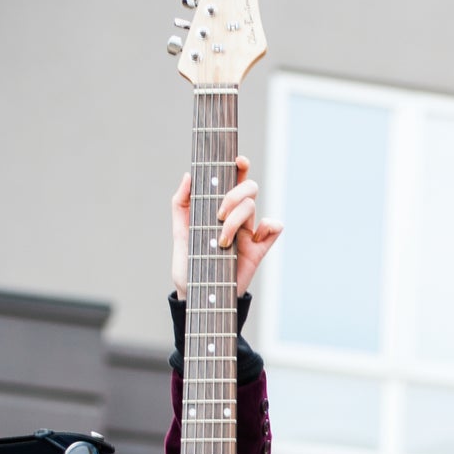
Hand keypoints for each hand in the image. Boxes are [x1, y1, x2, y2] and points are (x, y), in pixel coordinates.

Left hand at [170, 156, 284, 298]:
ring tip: (221, 240)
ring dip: (235, 221)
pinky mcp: (258, 250)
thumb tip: (188, 176)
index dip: (238, 165)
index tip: (236, 159)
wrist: (197, 293)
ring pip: (253, 208)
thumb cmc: (189, 262)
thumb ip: (181, 203)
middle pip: (248, 188)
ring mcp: (249, 232)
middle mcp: (237, 216)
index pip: (233, 179)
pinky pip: (274, 229)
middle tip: (218, 214)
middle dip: (233, 195)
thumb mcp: (179, 230)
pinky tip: (252, 238)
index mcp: (220, 207)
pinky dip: (268, 227)